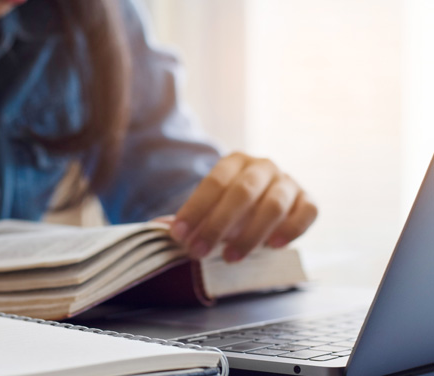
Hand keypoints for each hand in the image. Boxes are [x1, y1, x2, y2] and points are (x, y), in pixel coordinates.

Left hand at [168, 152, 317, 261]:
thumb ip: (192, 220)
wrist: (265, 203)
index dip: (195, 209)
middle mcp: (263, 166)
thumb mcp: (210, 209)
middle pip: (242, 192)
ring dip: (250, 234)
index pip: (213, 182)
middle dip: (218, 224)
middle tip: (199, 251)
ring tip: (230, 258)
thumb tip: (164, 231)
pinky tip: (273, 247)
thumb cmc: (230, 208)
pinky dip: (291, 230)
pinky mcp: (308, 200)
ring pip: (274, 205)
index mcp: (234, 161)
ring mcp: (288, 182)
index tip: (178, 235)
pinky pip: (307, 212)